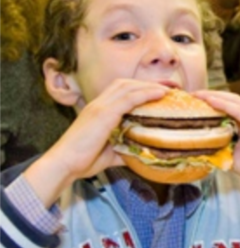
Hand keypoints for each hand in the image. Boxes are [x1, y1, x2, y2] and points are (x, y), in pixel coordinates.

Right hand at [24, 81, 168, 206]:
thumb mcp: (110, 154)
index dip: (139, 89)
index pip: (120, 91)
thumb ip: (125, 151)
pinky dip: (145, 94)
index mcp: (98, 111)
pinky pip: (128, 99)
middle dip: (146, 84)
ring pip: (127, 87)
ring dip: (149, 86)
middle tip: (167, 89)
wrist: (64, 164)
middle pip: (125, 84)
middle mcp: (99, 105)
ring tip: (167, 90)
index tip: (158, 93)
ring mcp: (100, 107)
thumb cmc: (83, 161)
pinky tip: (159, 94)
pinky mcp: (103, 114)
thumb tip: (141, 156)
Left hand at [194, 89, 239, 230]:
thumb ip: (221, 147)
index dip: (212, 101)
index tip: (193, 101)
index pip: (229, 105)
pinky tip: (211, 102)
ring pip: (234, 101)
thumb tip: (201, 146)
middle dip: (210, 94)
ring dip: (215, 96)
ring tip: (198, 95)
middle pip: (230, 99)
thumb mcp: (233, 156)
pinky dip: (224, 105)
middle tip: (191, 94)